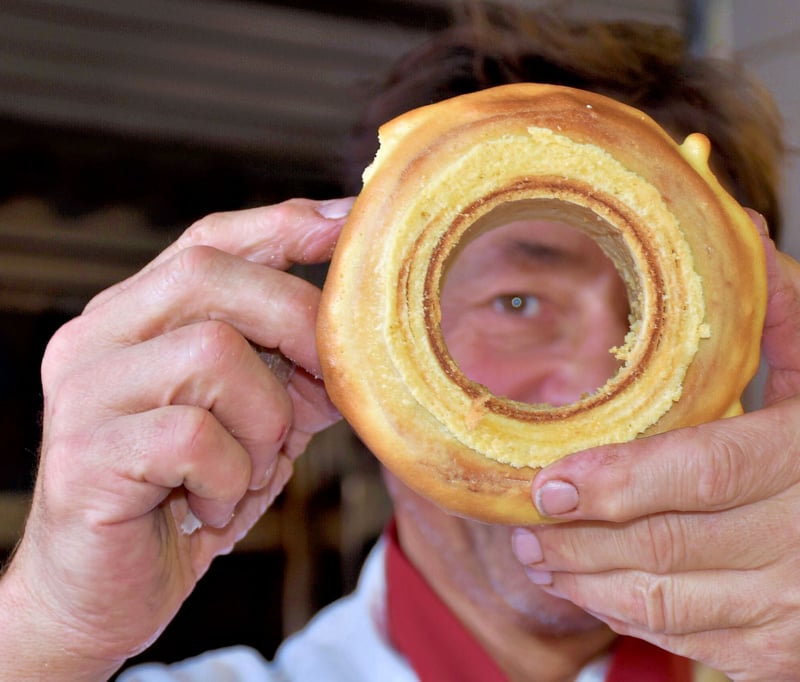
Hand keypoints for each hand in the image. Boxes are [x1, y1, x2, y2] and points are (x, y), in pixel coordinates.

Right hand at [0, 198, 352, 678]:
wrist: (100, 599)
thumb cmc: (181, 501)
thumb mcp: (254, 425)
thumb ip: (291, 374)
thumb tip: (359, 334)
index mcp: (133, 319)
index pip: (207, 242)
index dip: (281, 224)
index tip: (349, 221)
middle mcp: (95, 338)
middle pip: (210, 275)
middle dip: (295, 324)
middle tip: (327, 388)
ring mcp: (82, 393)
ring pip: (212, 353)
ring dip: (263, 422)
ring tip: (249, 470)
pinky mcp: (83, 455)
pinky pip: (194, 437)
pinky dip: (229, 476)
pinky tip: (212, 508)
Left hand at [512, 216, 799, 679]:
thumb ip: (787, 309)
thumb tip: (741, 227)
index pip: (700, 470)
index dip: (614, 480)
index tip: (551, 479)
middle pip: (662, 540)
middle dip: (577, 532)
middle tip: (529, 512)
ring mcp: (794, 608)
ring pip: (655, 596)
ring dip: (580, 576)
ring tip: (539, 549)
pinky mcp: (774, 658)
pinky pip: (673, 634)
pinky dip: (617, 610)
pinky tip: (585, 585)